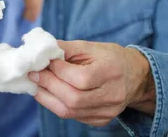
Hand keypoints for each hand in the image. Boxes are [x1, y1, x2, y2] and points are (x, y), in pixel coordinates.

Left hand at [29, 40, 155, 126]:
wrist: (134, 77)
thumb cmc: (109, 58)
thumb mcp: (90, 46)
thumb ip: (66, 49)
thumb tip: (41, 51)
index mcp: (111, 72)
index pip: (81, 78)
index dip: (58, 71)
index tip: (43, 62)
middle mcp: (112, 95)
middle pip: (73, 98)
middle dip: (48, 85)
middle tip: (34, 75)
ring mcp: (107, 111)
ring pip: (70, 111)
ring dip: (47, 98)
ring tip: (36, 85)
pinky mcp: (100, 120)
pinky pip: (73, 117)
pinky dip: (57, 105)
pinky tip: (49, 94)